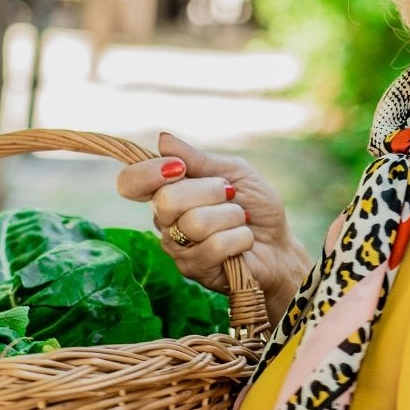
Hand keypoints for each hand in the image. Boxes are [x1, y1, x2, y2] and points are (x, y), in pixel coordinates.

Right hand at [117, 131, 312, 323]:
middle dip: (210, 191)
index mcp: (168, 191)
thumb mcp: (233, 172)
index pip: (130, 182)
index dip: (149, 172)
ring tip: (240, 221)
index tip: (180, 167)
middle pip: (167, 200)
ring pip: (194, 223)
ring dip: (231, 216)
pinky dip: (239, 238)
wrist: (280, 245)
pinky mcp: (193, 270)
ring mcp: (176, 248)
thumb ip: (199, 159)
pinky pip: (214, 246)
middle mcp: (165, 220)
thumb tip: (163, 139)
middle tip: (231, 196)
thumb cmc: (255, 207)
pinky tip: (243, 241)